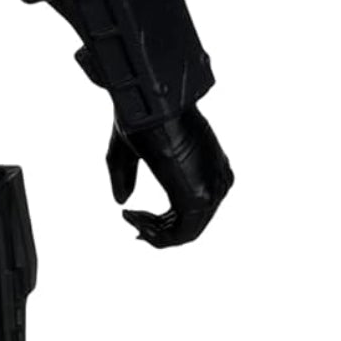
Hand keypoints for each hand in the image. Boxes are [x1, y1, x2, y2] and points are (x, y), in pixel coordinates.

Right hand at [105, 106, 232, 248]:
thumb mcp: (130, 151)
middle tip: (131, 220)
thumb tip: (123, 202)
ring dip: (154, 233)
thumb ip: (127, 177)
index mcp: (211, 165)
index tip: (134, 215)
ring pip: (186, 233)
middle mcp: (218, 180)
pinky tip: (134, 218)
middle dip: (157, 228)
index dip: (163, 219)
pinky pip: (182, 235)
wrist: (151, 104)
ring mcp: (213, 191)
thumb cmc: (142, 118)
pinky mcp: (200, 199)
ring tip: (131, 217)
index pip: (195, 206)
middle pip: (190, 223)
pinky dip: (157, 236)